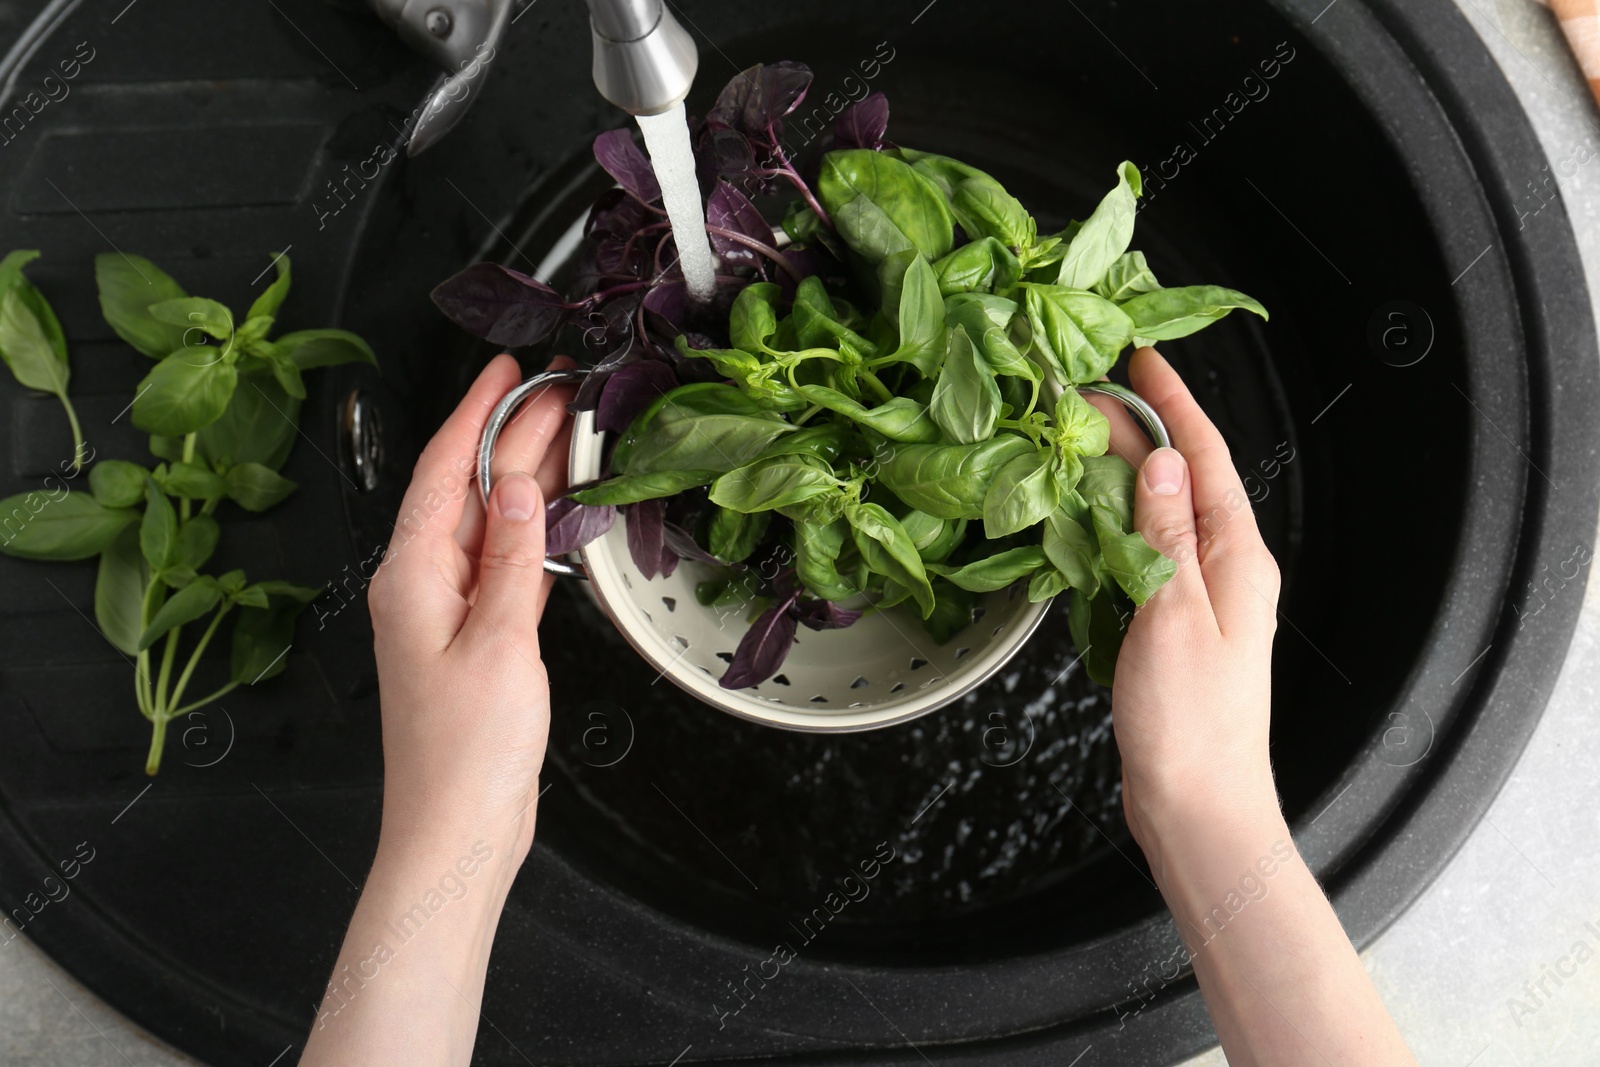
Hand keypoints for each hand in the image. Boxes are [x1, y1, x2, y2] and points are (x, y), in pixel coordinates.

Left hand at [366, 354, 574, 864]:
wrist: (456, 834)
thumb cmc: (463, 759)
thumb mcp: (498, 646)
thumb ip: (508, 560)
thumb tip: (513, 484)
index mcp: (410, 578)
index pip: (441, 471)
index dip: (475, 412)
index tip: (505, 368)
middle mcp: (420, 587)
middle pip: (467, 490)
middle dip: (510, 433)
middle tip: (559, 388)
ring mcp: (447, 612)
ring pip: (487, 522)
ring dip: (523, 476)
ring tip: (567, 430)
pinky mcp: (475, 638)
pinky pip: (501, 563)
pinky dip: (529, 530)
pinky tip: (555, 509)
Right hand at [1085, 347, 1281, 854]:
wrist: (1198, 806)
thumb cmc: (1193, 725)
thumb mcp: (1174, 616)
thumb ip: (1166, 534)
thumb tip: (1161, 460)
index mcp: (1238, 557)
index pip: (1206, 456)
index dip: (1172, 402)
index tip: (1141, 356)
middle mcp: (1226, 568)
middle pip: (1182, 477)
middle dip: (1140, 427)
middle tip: (1088, 389)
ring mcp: (1199, 596)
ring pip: (1157, 513)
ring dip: (1120, 472)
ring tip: (1077, 437)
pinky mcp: (1170, 624)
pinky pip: (1140, 554)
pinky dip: (1108, 524)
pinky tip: (1078, 517)